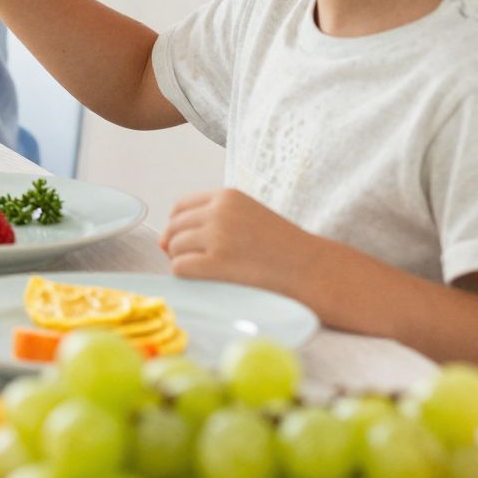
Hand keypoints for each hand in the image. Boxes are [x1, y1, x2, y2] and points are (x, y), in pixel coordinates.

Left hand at [160, 188, 318, 299]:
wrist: (313, 269)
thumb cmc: (282, 248)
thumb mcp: (249, 216)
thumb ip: (214, 218)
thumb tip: (164, 239)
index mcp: (227, 196)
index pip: (180, 207)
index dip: (177, 226)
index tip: (185, 243)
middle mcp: (219, 212)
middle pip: (173, 228)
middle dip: (175, 247)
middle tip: (193, 263)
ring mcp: (217, 236)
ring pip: (174, 248)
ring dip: (181, 262)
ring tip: (205, 273)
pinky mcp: (217, 263)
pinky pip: (180, 267)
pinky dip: (185, 276)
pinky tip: (204, 280)